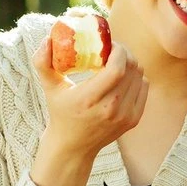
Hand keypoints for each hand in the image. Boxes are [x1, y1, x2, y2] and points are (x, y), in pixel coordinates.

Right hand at [29, 38, 147, 185]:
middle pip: (131, 69)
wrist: (74, 146)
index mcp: (89, 100)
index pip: (117, 69)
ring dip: (131, 63)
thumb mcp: (49, 88)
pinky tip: (124, 77)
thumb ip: (43, 62)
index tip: (109, 44)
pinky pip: (144, 87)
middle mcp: (110, 109)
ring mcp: (125, 116)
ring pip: (140, 76)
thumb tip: (47, 39)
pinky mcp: (134, 119)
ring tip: (117, 62)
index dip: (118, 50)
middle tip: (113, 49)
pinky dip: (137, 77)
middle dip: (124, 53)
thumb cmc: (60, 113)